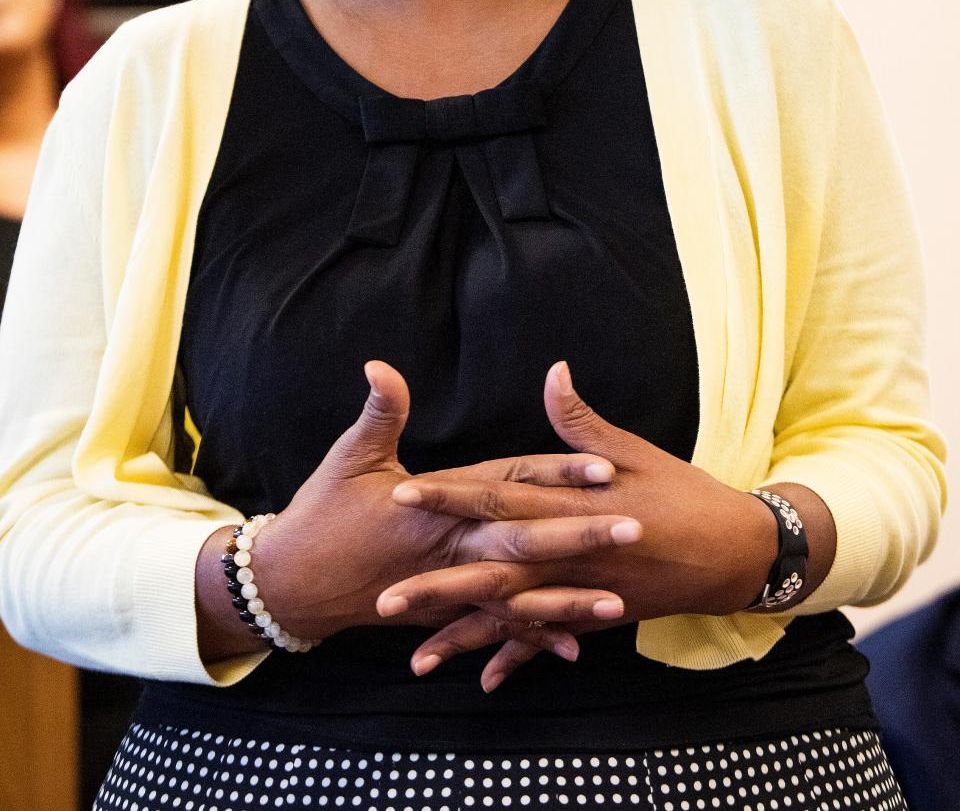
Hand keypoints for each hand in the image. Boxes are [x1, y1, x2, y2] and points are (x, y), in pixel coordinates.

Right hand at [217, 360, 640, 652]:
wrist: (292, 584)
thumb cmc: (322, 513)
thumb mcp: (349, 457)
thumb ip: (379, 412)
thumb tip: (380, 365)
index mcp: (435, 503)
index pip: (508, 482)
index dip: (555, 474)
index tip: (603, 468)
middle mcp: (449, 547)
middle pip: (527, 540)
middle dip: (582, 536)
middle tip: (636, 528)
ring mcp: (448, 585)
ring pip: (519, 594)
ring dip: (568, 598)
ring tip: (619, 604)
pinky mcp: (442, 611)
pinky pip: (493, 627)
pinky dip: (529, 635)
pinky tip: (571, 648)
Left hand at [379, 361, 805, 687]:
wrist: (735, 554)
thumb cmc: (684, 494)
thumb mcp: (635, 451)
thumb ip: (582, 422)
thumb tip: (553, 371)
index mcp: (573, 508)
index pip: (499, 499)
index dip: (451, 498)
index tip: (404, 495)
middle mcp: (570, 557)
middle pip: (492, 571)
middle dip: (438, 586)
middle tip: (385, 601)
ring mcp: (581, 594)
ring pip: (513, 618)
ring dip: (465, 635)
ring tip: (415, 656)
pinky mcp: (595, 616)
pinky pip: (549, 640)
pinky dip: (518, 657)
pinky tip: (484, 678)